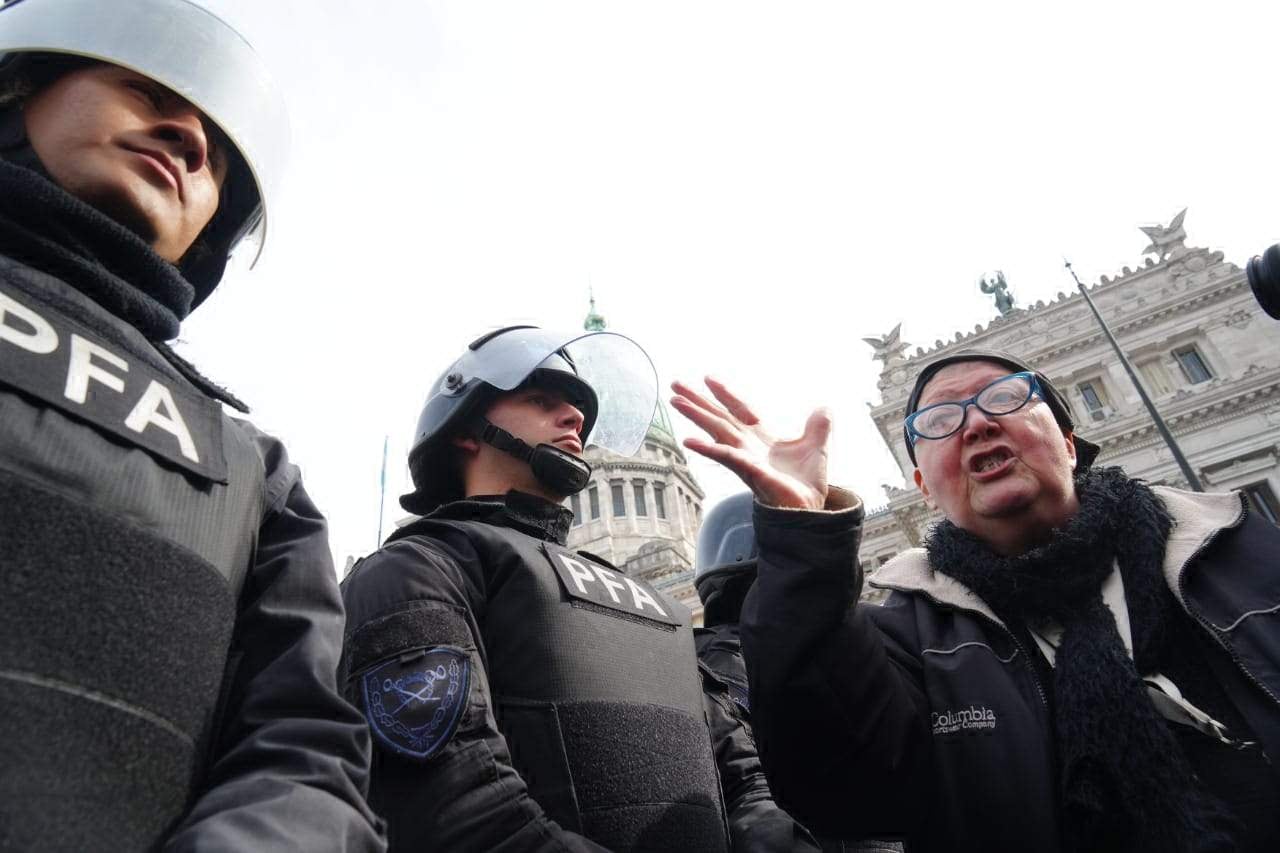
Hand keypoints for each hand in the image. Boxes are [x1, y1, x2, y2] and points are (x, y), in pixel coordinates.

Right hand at [670, 377, 829, 509]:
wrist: (810, 508)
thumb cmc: (807, 482)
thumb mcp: (817, 445)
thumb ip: (818, 426)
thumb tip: (824, 407)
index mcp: (762, 436)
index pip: (740, 409)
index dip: (725, 394)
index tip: (708, 379)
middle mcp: (748, 445)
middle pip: (719, 417)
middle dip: (698, 401)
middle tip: (676, 385)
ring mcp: (745, 457)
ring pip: (716, 431)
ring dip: (696, 416)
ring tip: (675, 401)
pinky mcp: (749, 471)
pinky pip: (725, 457)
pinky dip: (707, 448)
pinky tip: (689, 440)